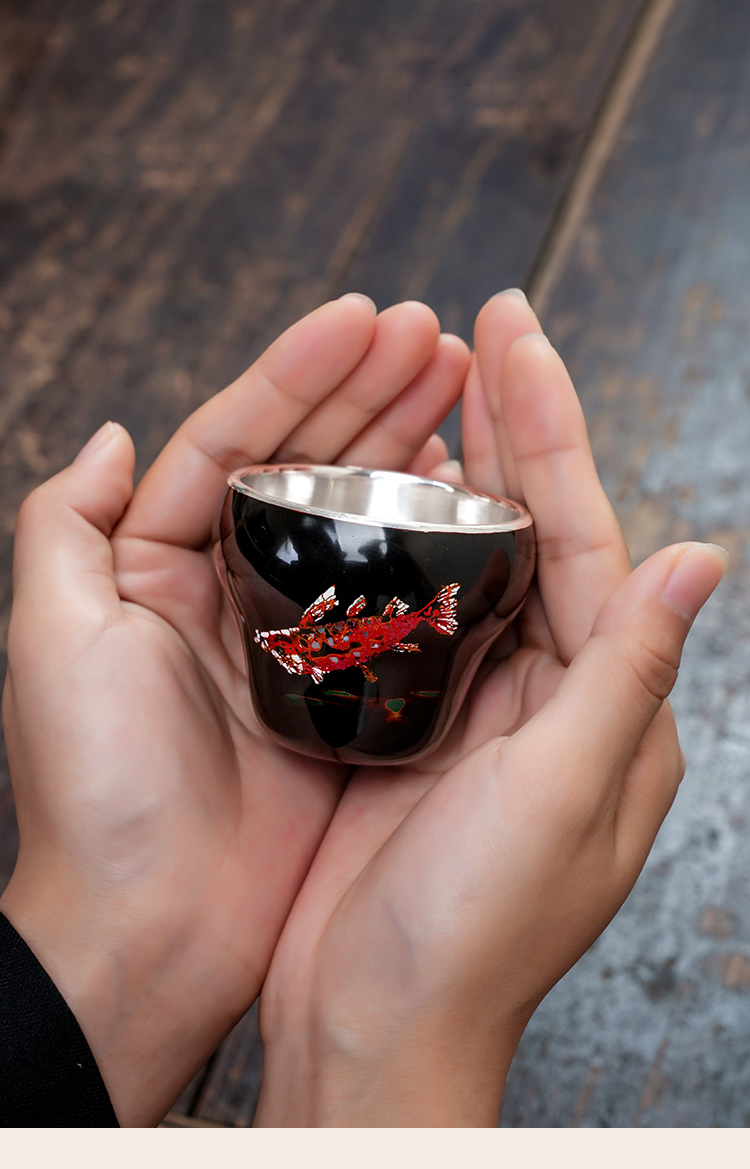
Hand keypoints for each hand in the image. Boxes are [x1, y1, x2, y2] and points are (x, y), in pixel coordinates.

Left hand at [0, 293, 468, 1124]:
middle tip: (436, 332)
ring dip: (406, 439)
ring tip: (462, 380)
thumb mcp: (47, 638)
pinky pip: (397, 594)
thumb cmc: (93, 790)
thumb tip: (110, 432)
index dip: (298, 369)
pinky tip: (469, 485)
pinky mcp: (345, 694)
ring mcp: (291, 637)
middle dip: (369, 387)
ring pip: (357, 512)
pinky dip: (432, 534)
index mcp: (154, 562)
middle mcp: (225, 586)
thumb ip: (63, 524)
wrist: (151, 932)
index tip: (361, 316)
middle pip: (306, 459)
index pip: (234, 435)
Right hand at [256, 291, 726, 1127]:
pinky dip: (413, 538)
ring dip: (466, 464)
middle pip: (540, 525)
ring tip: (442, 376)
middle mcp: (560, 695)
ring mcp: (488, 707)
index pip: (586, 531)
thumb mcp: (559, 797)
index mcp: (609, 706)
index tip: (516, 332)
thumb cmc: (470, 937)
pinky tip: (390, 491)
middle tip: (485, 318)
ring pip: (483, 554)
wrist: (373, 1034)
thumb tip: (700, 554)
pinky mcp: (418, 726)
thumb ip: (625, 672)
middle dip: (518, 419)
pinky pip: (426, 606)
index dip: (552, 424)